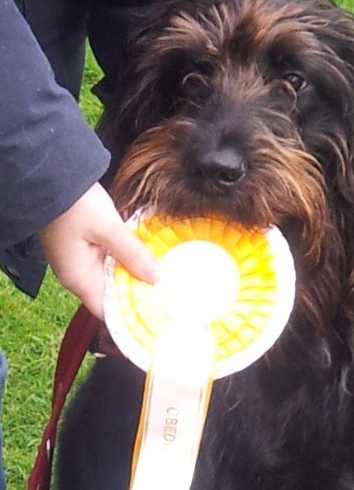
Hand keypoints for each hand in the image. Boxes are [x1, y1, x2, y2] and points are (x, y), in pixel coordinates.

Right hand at [39, 182, 158, 319]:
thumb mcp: (108, 227)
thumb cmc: (74, 203)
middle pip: (112, 294)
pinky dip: (126, 260)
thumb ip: (132, 253)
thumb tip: (156, 277)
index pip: (106, 311)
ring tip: (163, 276)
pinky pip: (109, 260)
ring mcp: (80, 260)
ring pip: (112, 276)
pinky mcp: (84, 246)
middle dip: (138, 292)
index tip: (158, 311)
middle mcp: (78, 274)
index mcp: (79, 278)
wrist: (49, 174)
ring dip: (134, 274)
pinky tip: (146, 256)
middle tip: (168, 292)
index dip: (131, 314)